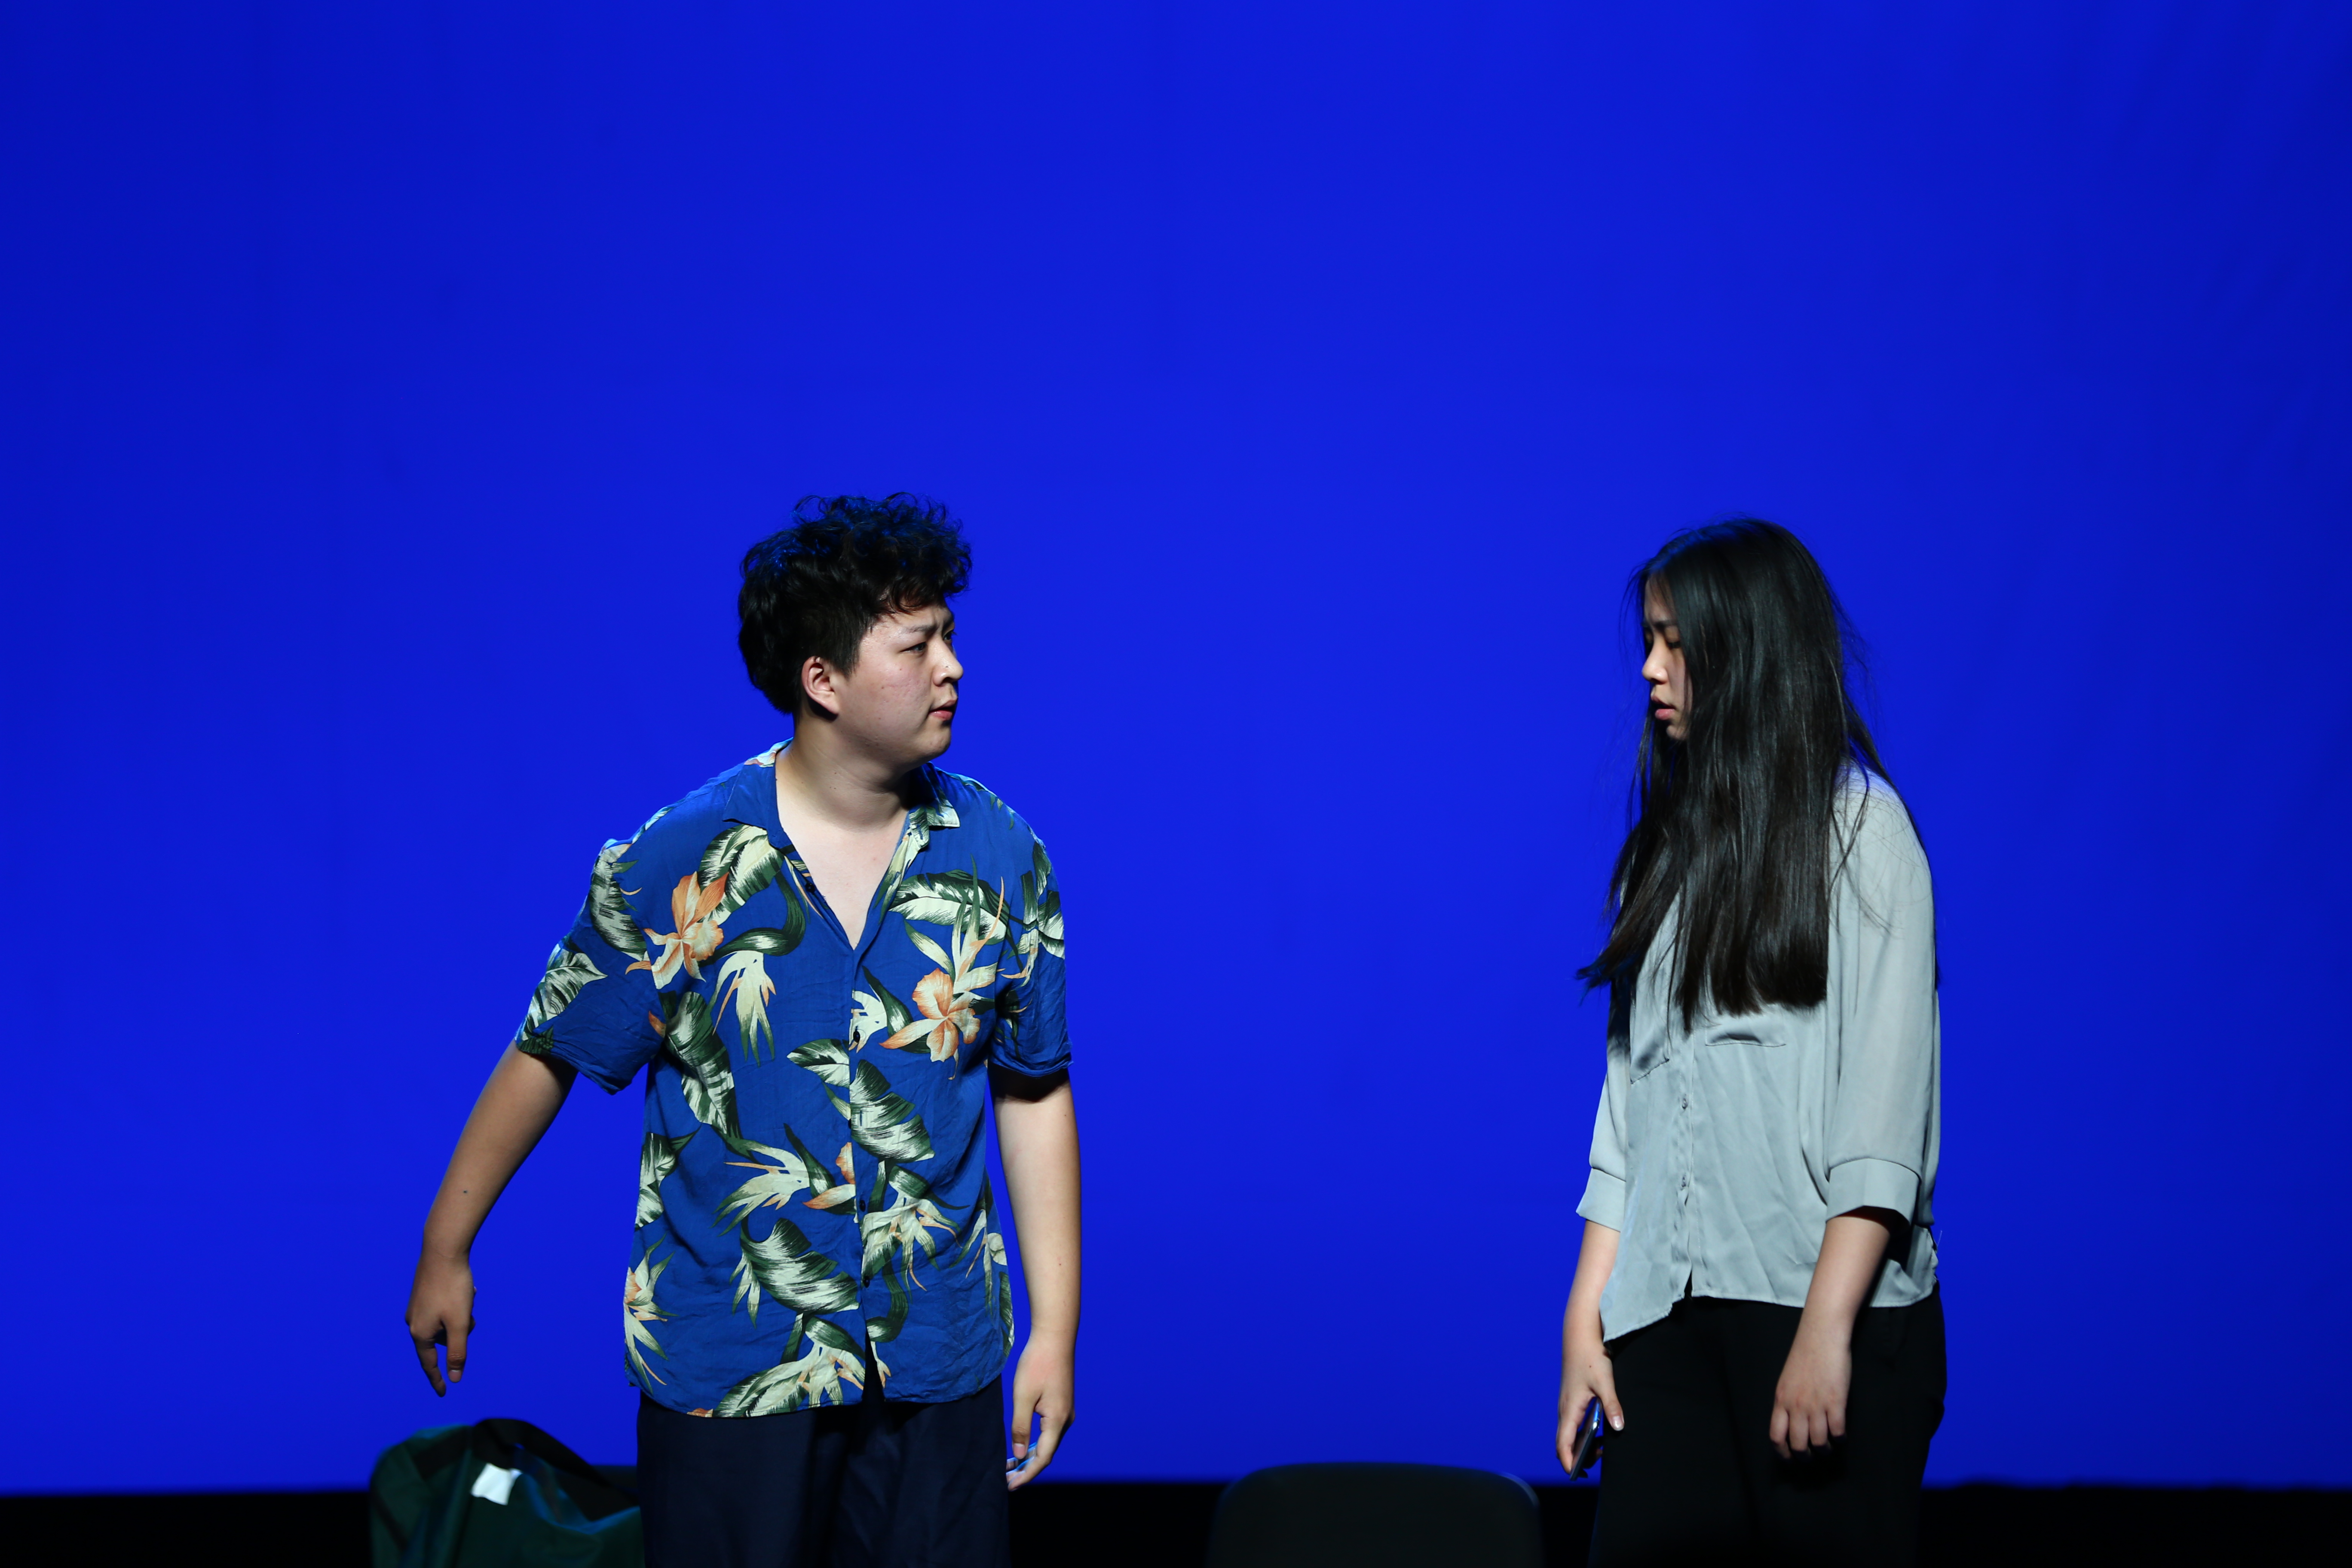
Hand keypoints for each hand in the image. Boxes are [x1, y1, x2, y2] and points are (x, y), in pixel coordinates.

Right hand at [407, 1251, 475, 1395]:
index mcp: (420, 1333)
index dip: (438, 1379)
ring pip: (446, 1323)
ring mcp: (416, 1308)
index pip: (429, 1364)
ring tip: (468, 1296)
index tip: (444, 1393)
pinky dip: (456, 1305)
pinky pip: (444, 1309)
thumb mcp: (460, 1324)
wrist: (442, 1250)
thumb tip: (455, 1377)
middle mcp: (413, 1322)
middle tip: (469, 1312)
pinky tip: (465, 1290)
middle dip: (460, 1331)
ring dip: (461, 1315)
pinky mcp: (422, 1295)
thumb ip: (457, 1352)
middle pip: (443, 1339)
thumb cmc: (453, 1288)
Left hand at [1005, 1336, 1073, 1489]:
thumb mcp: (1023, 1396)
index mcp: (1057, 1421)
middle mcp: (1065, 1420)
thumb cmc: (1037, 1364)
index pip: (1042, 1458)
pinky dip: (1035, 1442)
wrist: (1055, 1337)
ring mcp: (1065, 1412)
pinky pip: (1049, 1431)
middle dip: (1027, 1468)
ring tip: (1010, 1464)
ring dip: (1030, 1455)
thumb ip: (1020, 1427)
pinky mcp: (1061, 1404)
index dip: (1026, 1474)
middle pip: (1047, 1453)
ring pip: (1048, 1443)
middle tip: (1006, 1478)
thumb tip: (1017, 1453)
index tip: (1009, 1486)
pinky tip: (1022, 1443)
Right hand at [1556, 1324, 1623, 1473]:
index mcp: (1569, 1408)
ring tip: (1601, 1448)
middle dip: (1576, 1457)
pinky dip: (1581, 1433)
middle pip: (1564, 1442)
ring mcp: (1566, 1403)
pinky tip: (1598, 1430)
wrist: (1580, 1335)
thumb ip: (1612, 1405)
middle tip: (1597, 1462)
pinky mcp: (1571, 1398)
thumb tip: (1618, 1428)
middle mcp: (1564, 1408)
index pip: (1563, 1444)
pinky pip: (1572, 1423)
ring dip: (1580, 1445)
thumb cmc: (1590, 1357)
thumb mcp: (1605, 1381)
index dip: (1568, 1461)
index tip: (1577, 1475)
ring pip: (1567, 1433)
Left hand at [1770, 1321, 1848, 1459]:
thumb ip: (1788, 1401)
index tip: (1790, 1459)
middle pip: (1798, 1445)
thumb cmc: (1805, 1355)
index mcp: (1781, 1399)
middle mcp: (1796, 1405)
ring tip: (1829, 1447)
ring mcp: (1816, 1404)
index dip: (1783, 1453)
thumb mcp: (1788, 1380)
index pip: (1776, 1436)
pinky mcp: (1836, 1401)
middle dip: (1806, 1457)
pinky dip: (1840, 1438)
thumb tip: (1791, 1423)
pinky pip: (1837, 1431)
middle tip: (1813, 1457)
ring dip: (1825, 1449)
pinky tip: (1841, 1435)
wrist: (1821, 1335)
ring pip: (1819, 1442)